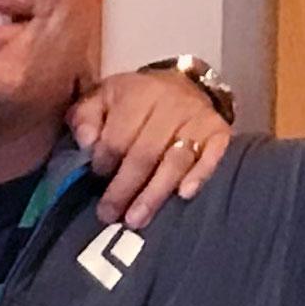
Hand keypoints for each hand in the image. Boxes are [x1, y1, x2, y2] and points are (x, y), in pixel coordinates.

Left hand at [72, 66, 229, 227]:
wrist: (183, 85)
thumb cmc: (133, 101)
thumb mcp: (101, 99)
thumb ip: (85, 117)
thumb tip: (86, 141)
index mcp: (138, 94)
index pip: (118, 136)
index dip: (103, 162)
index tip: (95, 179)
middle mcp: (171, 105)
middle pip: (145, 154)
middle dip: (124, 188)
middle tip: (109, 215)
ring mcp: (198, 119)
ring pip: (175, 161)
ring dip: (155, 193)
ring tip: (137, 219)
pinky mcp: (219, 131)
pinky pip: (212, 156)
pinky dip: (200, 175)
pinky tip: (185, 194)